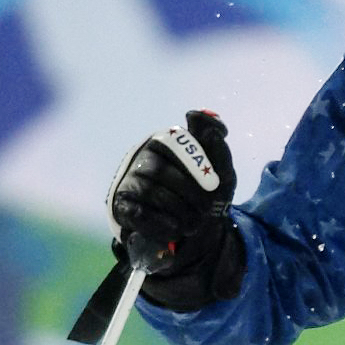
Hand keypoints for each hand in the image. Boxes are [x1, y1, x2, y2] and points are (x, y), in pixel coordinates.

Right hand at [107, 110, 245, 309]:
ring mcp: (131, 181)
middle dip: (189, 194)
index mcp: (167, 141)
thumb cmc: (206, 191)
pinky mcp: (124, 205)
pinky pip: (138, 213)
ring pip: (150, 192)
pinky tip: (177, 230)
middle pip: (161, 171)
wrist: (191, 226)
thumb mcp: (221, 170)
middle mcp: (144, 156)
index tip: (216, 184)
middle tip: (206, 211)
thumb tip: (197, 114)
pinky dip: (161, 224)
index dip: (197, 166)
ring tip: (195, 223)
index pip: (175, 144)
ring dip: (178, 211)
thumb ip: (216, 143)